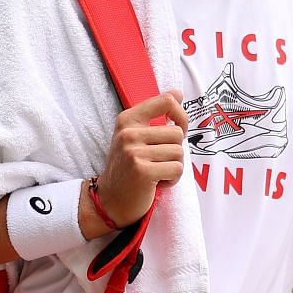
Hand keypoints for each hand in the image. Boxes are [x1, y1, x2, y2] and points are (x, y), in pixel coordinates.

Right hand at [91, 89, 187, 227]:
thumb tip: (178, 93)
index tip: (178, 129)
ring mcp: (133, 152)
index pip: (167, 101)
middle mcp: (128, 133)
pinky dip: (173, 179)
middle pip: (177, 132)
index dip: (181, 116)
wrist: (111, 200)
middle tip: (159, 162)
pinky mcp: (142, 171)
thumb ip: (155, 114)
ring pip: (179, 152)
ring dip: (174, 167)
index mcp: (127, 119)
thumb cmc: (128, 167)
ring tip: (157, 173)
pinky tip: (157, 183)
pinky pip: (177, 169)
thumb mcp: (135, 136)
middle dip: (175, 150)